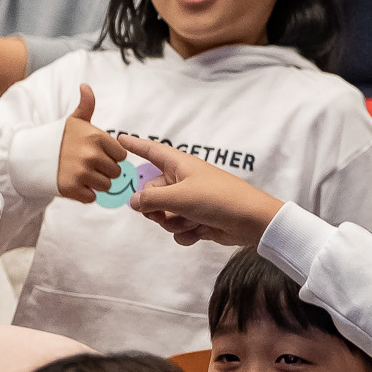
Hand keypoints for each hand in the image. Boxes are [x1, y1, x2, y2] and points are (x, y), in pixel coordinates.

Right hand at [56, 84, 127, 203]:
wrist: (31, 157)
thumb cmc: (59, 138)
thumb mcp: (74, 120)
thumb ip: (86, 105)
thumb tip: (85, 86)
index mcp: (97, 137)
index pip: (121, 156)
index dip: (110, 156)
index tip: (96, 154)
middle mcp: (91, 155)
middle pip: (115, 172)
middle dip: (104, 171)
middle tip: (87, 165)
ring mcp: (81, 173)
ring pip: (106, 186)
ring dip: (96, 183)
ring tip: (81, 174)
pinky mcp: (71, 189)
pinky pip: (92, 198)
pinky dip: (85, 194)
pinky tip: (75, 184)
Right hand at [125, 135, 284, 246]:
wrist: (251, 221)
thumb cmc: (218, 200)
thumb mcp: (178, 197)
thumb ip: (150, 198)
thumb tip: (133, 201)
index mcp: (181, 165)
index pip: (152, 151)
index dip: (136, 145)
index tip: (119, 138)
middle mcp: (184, 181)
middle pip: (151, 193)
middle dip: (155, 208)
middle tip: (166, 212)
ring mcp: (191, 201)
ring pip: (164, 215)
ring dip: (173, 223)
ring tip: (192, 220)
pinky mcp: (198, 219)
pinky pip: (178, 229)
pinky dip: (186, 233)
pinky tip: (201, 231)